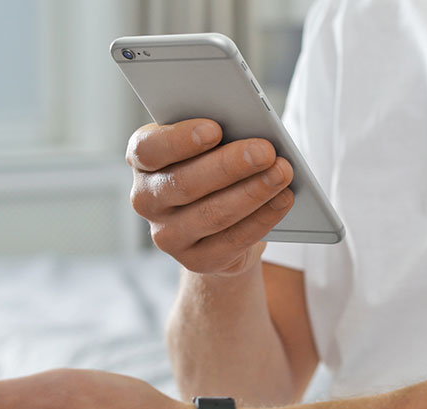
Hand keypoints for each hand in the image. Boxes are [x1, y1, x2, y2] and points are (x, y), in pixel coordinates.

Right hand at [127, 119, 294, 275]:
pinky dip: (263, 218)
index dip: (179, 140)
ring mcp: (168, 235)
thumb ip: (218, 134)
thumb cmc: (214, 166)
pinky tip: (283, 199)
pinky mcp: (196, 260)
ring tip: (282, 172)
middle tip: (265, 150)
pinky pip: (233, 240)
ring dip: (253, 192)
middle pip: (184, 183)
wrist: (218, 222)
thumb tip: (248, 129)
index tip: (214, 129)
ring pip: (212, 214)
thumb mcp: (210, 145)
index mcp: (142, 159)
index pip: (148, 150)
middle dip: (229, 166)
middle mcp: (146, 199)